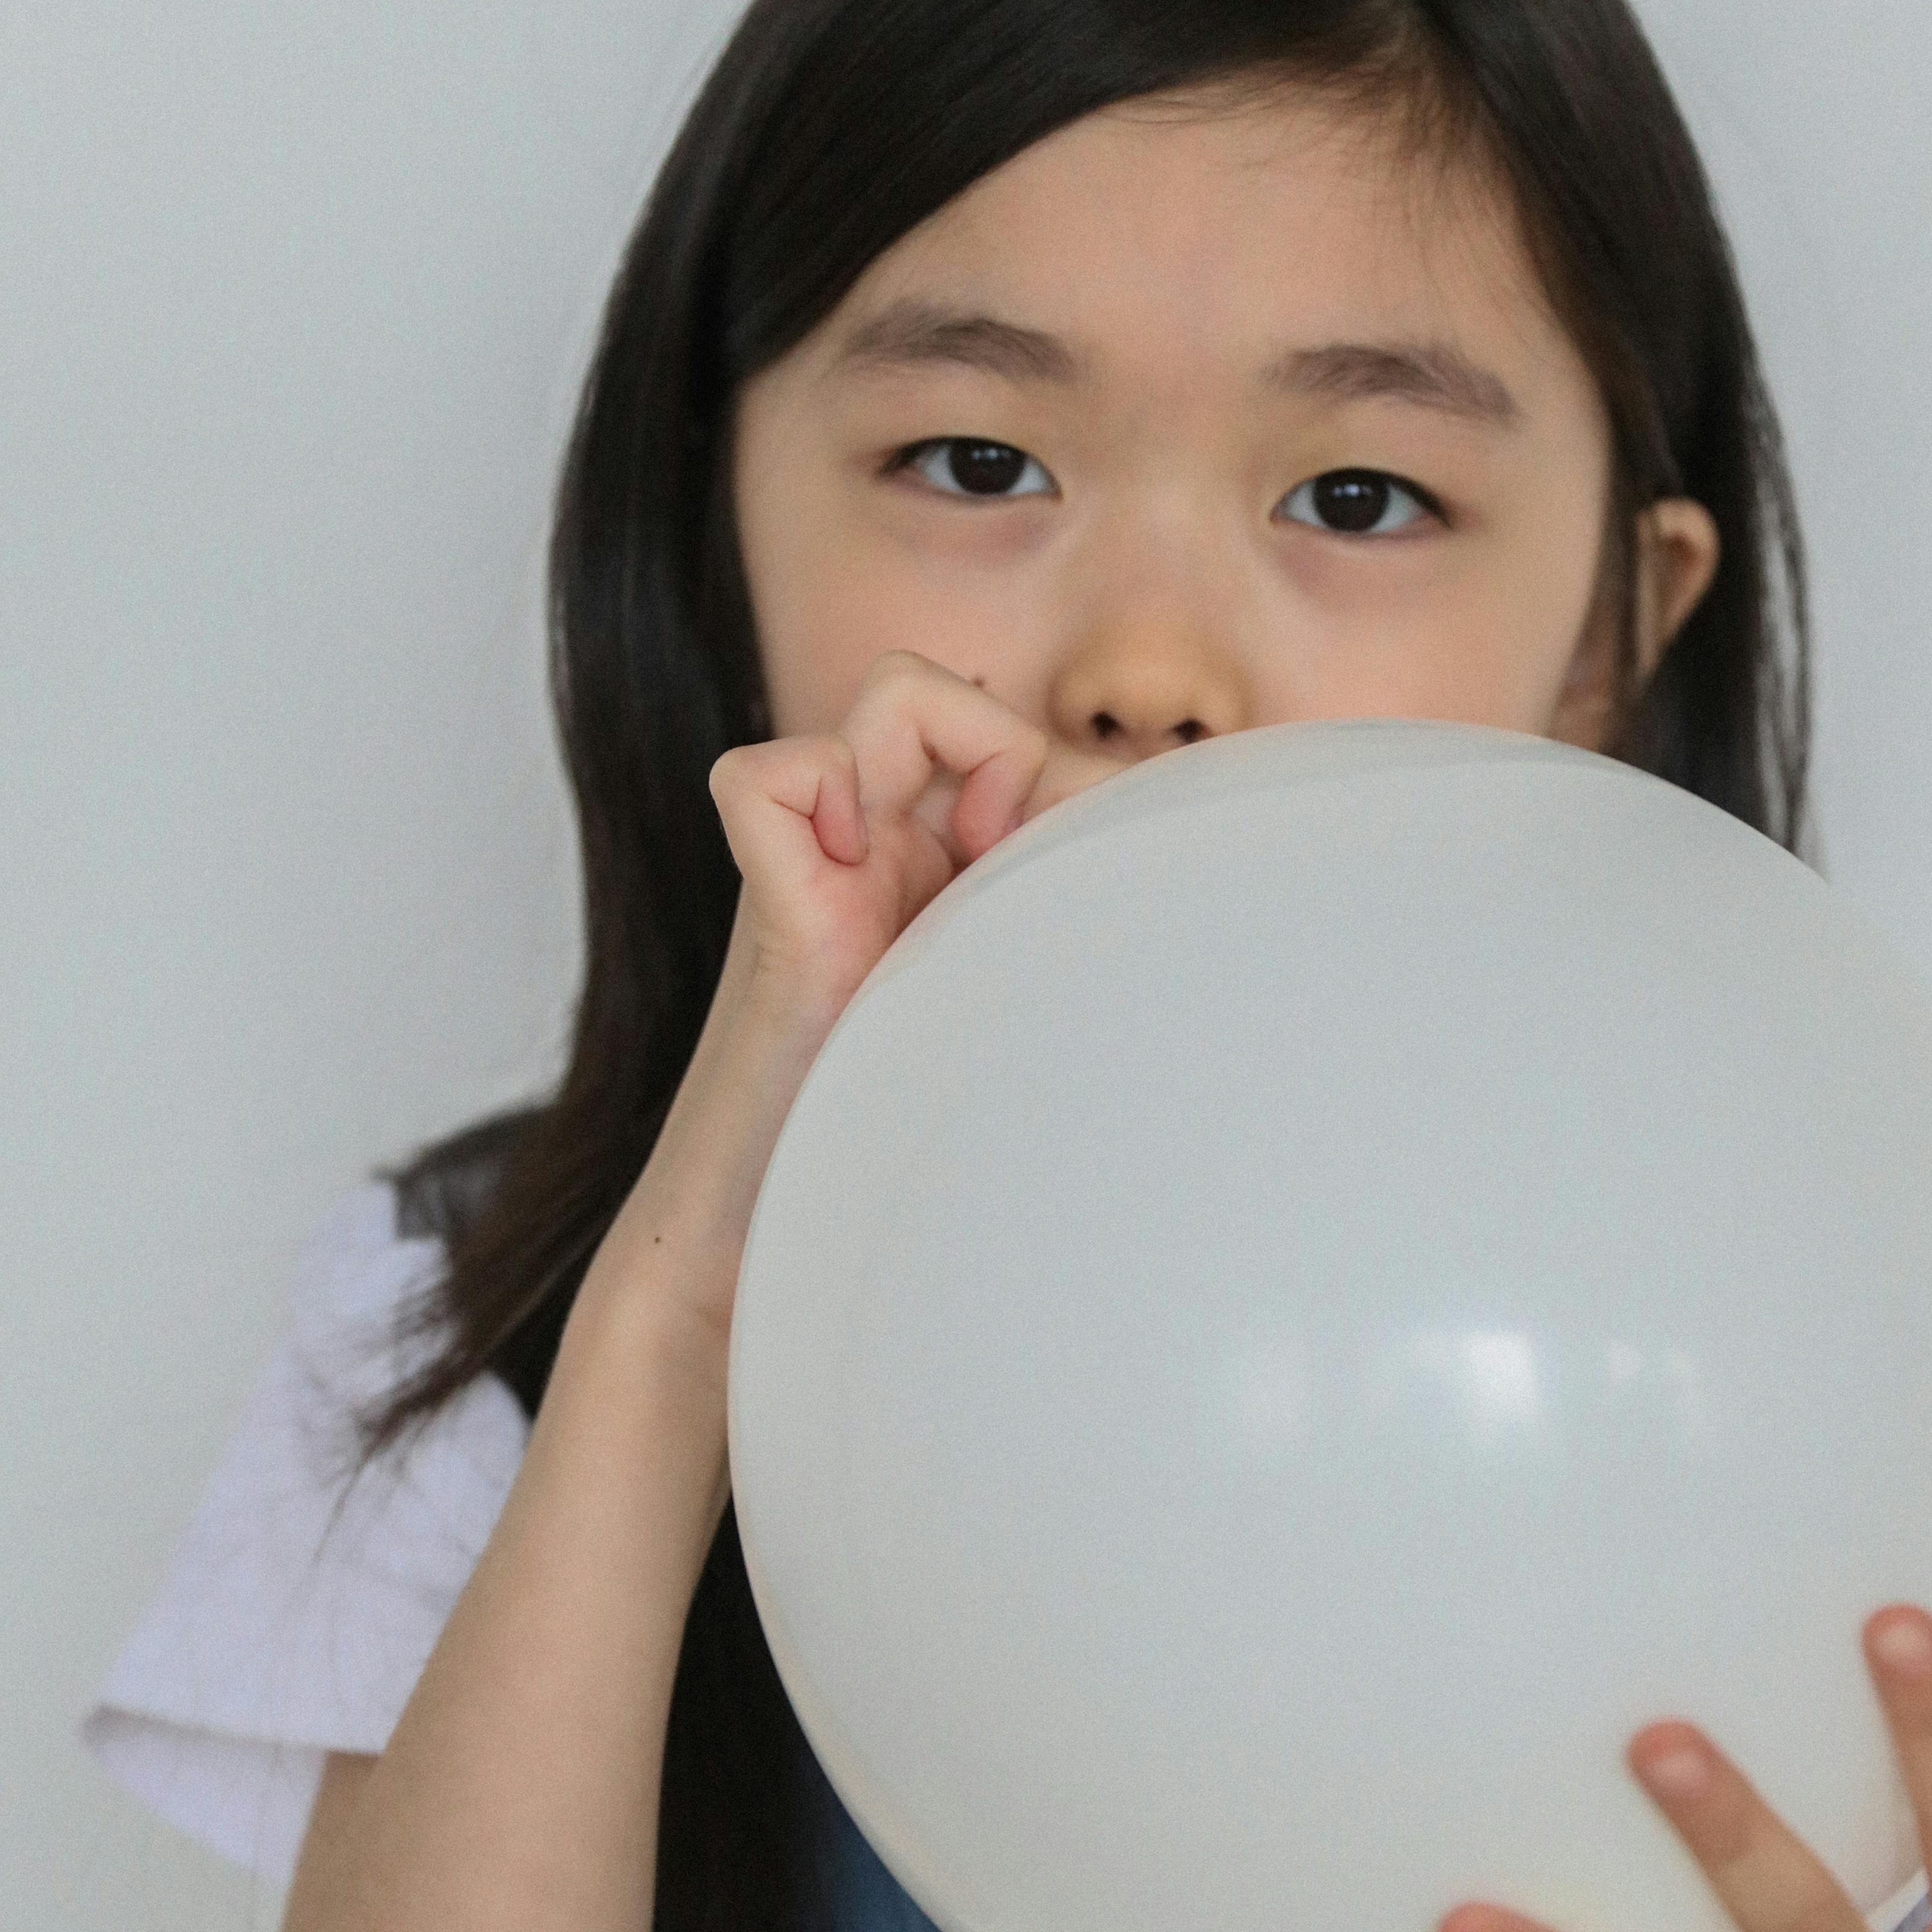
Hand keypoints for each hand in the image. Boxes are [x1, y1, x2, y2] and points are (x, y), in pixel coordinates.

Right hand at [610, 654, 1054, 1344]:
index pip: (1039, 750)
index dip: (1086, 798)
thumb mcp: (1029, 1029)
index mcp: (955, 872)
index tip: (1079, 902)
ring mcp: (830, 860)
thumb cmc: (908, 1153)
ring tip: (957, 867)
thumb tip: (1171, 890)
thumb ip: (1073, 949)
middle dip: (1029, 766)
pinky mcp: (769, 897)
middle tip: (1017, 875)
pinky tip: (846, 883)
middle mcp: (893, 847)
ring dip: (949, 751)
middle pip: (973, 697)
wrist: (782, 1242)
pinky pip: (760, 774)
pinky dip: (811, 794)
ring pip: (895, 688)